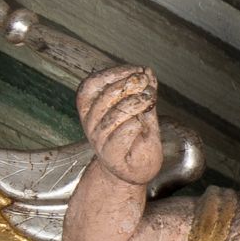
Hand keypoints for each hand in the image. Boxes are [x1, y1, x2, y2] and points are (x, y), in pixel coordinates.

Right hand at [77, 65, 164, 185]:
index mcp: (92, 109)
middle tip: (147, 84)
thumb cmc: (136, 138)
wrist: (133, 170)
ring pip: (115, 114)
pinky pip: (124, 131)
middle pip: (104, 97)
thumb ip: (143, 92)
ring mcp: (99, 139)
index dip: (112, 73)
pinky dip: (137, 123)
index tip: (137, 69)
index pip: (90, 85)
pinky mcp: (111, 154)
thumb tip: (148, 71)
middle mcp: (91, 123)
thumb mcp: (141, 110)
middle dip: (129, 85)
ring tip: (149, 100)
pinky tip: (142, 124)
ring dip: (136, 103)